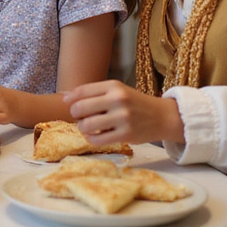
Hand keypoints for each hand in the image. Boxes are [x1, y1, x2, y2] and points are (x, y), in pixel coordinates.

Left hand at [64, 80, 184, 145]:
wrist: (162, 116)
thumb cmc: (135, 103)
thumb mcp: (117, 91)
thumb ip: (94, 92)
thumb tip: (64, 96)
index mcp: (114, 86)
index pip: (82, 91)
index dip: (70, 98)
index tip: (67, 103)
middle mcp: (118, 100)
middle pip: (80, 108)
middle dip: (75, 114)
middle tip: (79, 116)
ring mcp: (122, 118)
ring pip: (87, 125)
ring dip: (82, 127)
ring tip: (87, 126)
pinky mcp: (126, 135)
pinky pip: (97, 140)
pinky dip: (91, 139)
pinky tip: (95, 135)